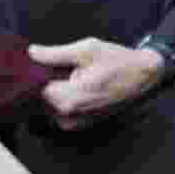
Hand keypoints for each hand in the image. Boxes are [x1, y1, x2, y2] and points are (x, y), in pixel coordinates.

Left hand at [28, 38, 165, 129]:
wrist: (142, 77)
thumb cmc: (117, 61)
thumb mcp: (87, 49)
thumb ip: (55, 53)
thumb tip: (31, 53)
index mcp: (69, 98)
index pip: (35, 89)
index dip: (37, 73)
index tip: (43, 63)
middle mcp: (70, 115)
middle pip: (41, 98)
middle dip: (47, 82)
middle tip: (64, 66)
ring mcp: (76, 123)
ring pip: (49, 106)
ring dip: (55, 91)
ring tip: (74, 76)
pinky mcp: (81, 124)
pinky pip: (61, 112)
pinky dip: (64, 99)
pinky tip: (78, 85)